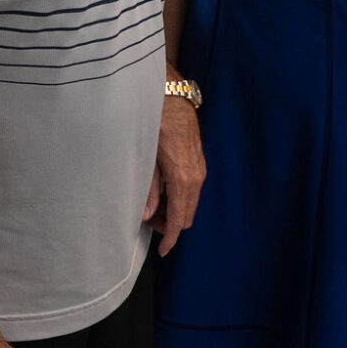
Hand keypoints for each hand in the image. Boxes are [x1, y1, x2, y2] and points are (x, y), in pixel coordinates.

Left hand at [144, 90, 204, 255]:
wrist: (170, 96)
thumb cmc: (155, 124)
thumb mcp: (146, 158)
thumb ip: (149, 189)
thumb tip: (148, 215)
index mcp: (183, 180)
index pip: (180, 220)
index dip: (170, 238)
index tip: (161, 251)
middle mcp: (197, 178)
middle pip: (188, 214)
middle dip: (171, 224)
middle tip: (149, 223)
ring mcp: (200, 168)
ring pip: (191, 202)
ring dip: (174, 210)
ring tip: (152, 206)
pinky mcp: (199, 160)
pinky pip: (192, 189)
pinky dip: (179, 197)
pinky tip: (162, 191)